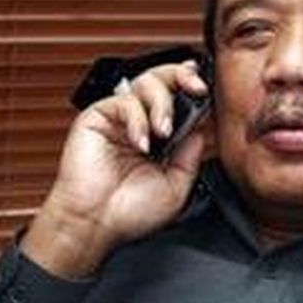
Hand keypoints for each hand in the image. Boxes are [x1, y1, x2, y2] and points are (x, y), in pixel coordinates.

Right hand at [21, 60, 207, 277]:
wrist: (96, 224)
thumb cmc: (128, 212)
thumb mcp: (176, 186)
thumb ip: (191, 156)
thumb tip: (202, 127)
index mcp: (159, 137)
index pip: (178, 99)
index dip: (192, 87)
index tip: (206, 90)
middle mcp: (139, 123)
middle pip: (163, 79)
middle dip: (183, 77)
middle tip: (196, 89)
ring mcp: (119, 119)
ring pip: (146, 82)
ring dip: (162, 103)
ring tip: (163, 131)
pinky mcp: (97, 117)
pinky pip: (124, 101)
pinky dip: (138, 120)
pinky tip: (141, 144)